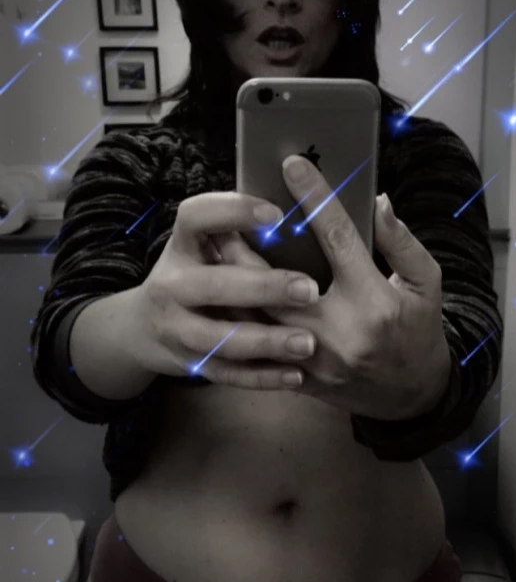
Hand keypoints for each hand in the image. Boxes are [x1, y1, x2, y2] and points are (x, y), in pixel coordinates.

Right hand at [130, 191, 319, 390]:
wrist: (140, 328)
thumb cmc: (192, 275)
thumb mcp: (200, 248)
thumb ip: (235, 236)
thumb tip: (302, 204)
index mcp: (180, 247)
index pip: (196, 218)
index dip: (233, 212)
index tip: (276, 214)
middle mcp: (171, 286)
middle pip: (214, 286)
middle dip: (262, 288)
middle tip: (309, 290)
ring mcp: (177, 329)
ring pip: (221, 338)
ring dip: (266, 341)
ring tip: (308, 343)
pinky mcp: (190, 364)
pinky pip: (228, 374)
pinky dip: (262, 377)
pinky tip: (295, 375)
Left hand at [215, 156, 451, 419]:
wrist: (413, 398)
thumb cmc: (419, 331)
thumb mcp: (427, 283)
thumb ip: (402, 242)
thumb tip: (377, 201)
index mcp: (374, 300)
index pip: (338, 238)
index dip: (314, 198)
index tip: (293, 165)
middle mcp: (340, 331)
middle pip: (278, 282)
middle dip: (248, 247)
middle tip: (226, 215)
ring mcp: (316, 361)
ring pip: (259, 319)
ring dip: (233, 285)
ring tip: (213, 250)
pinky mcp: (300, 379)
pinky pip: (260, 348)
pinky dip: (239, 321)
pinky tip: (221, 296)